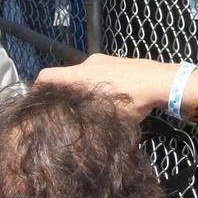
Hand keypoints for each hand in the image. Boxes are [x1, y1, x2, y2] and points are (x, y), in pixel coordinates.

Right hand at [34, 54, 176, 120]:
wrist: (162, 81)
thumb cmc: (133, 100)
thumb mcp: (108, 117)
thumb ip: (86, 122)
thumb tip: (70, 138)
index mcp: (80, 75)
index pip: (46, 76)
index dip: (36, 89)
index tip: (35, 104)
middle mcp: (87, 64)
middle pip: (64, 77)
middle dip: (62, 94)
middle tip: (63, 112)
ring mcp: (103, 60)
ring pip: (82, 75)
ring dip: (80, 90)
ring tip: (87, 108)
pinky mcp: (116, 61)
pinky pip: (97, 72)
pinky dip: (95, 84)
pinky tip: (107, 99)